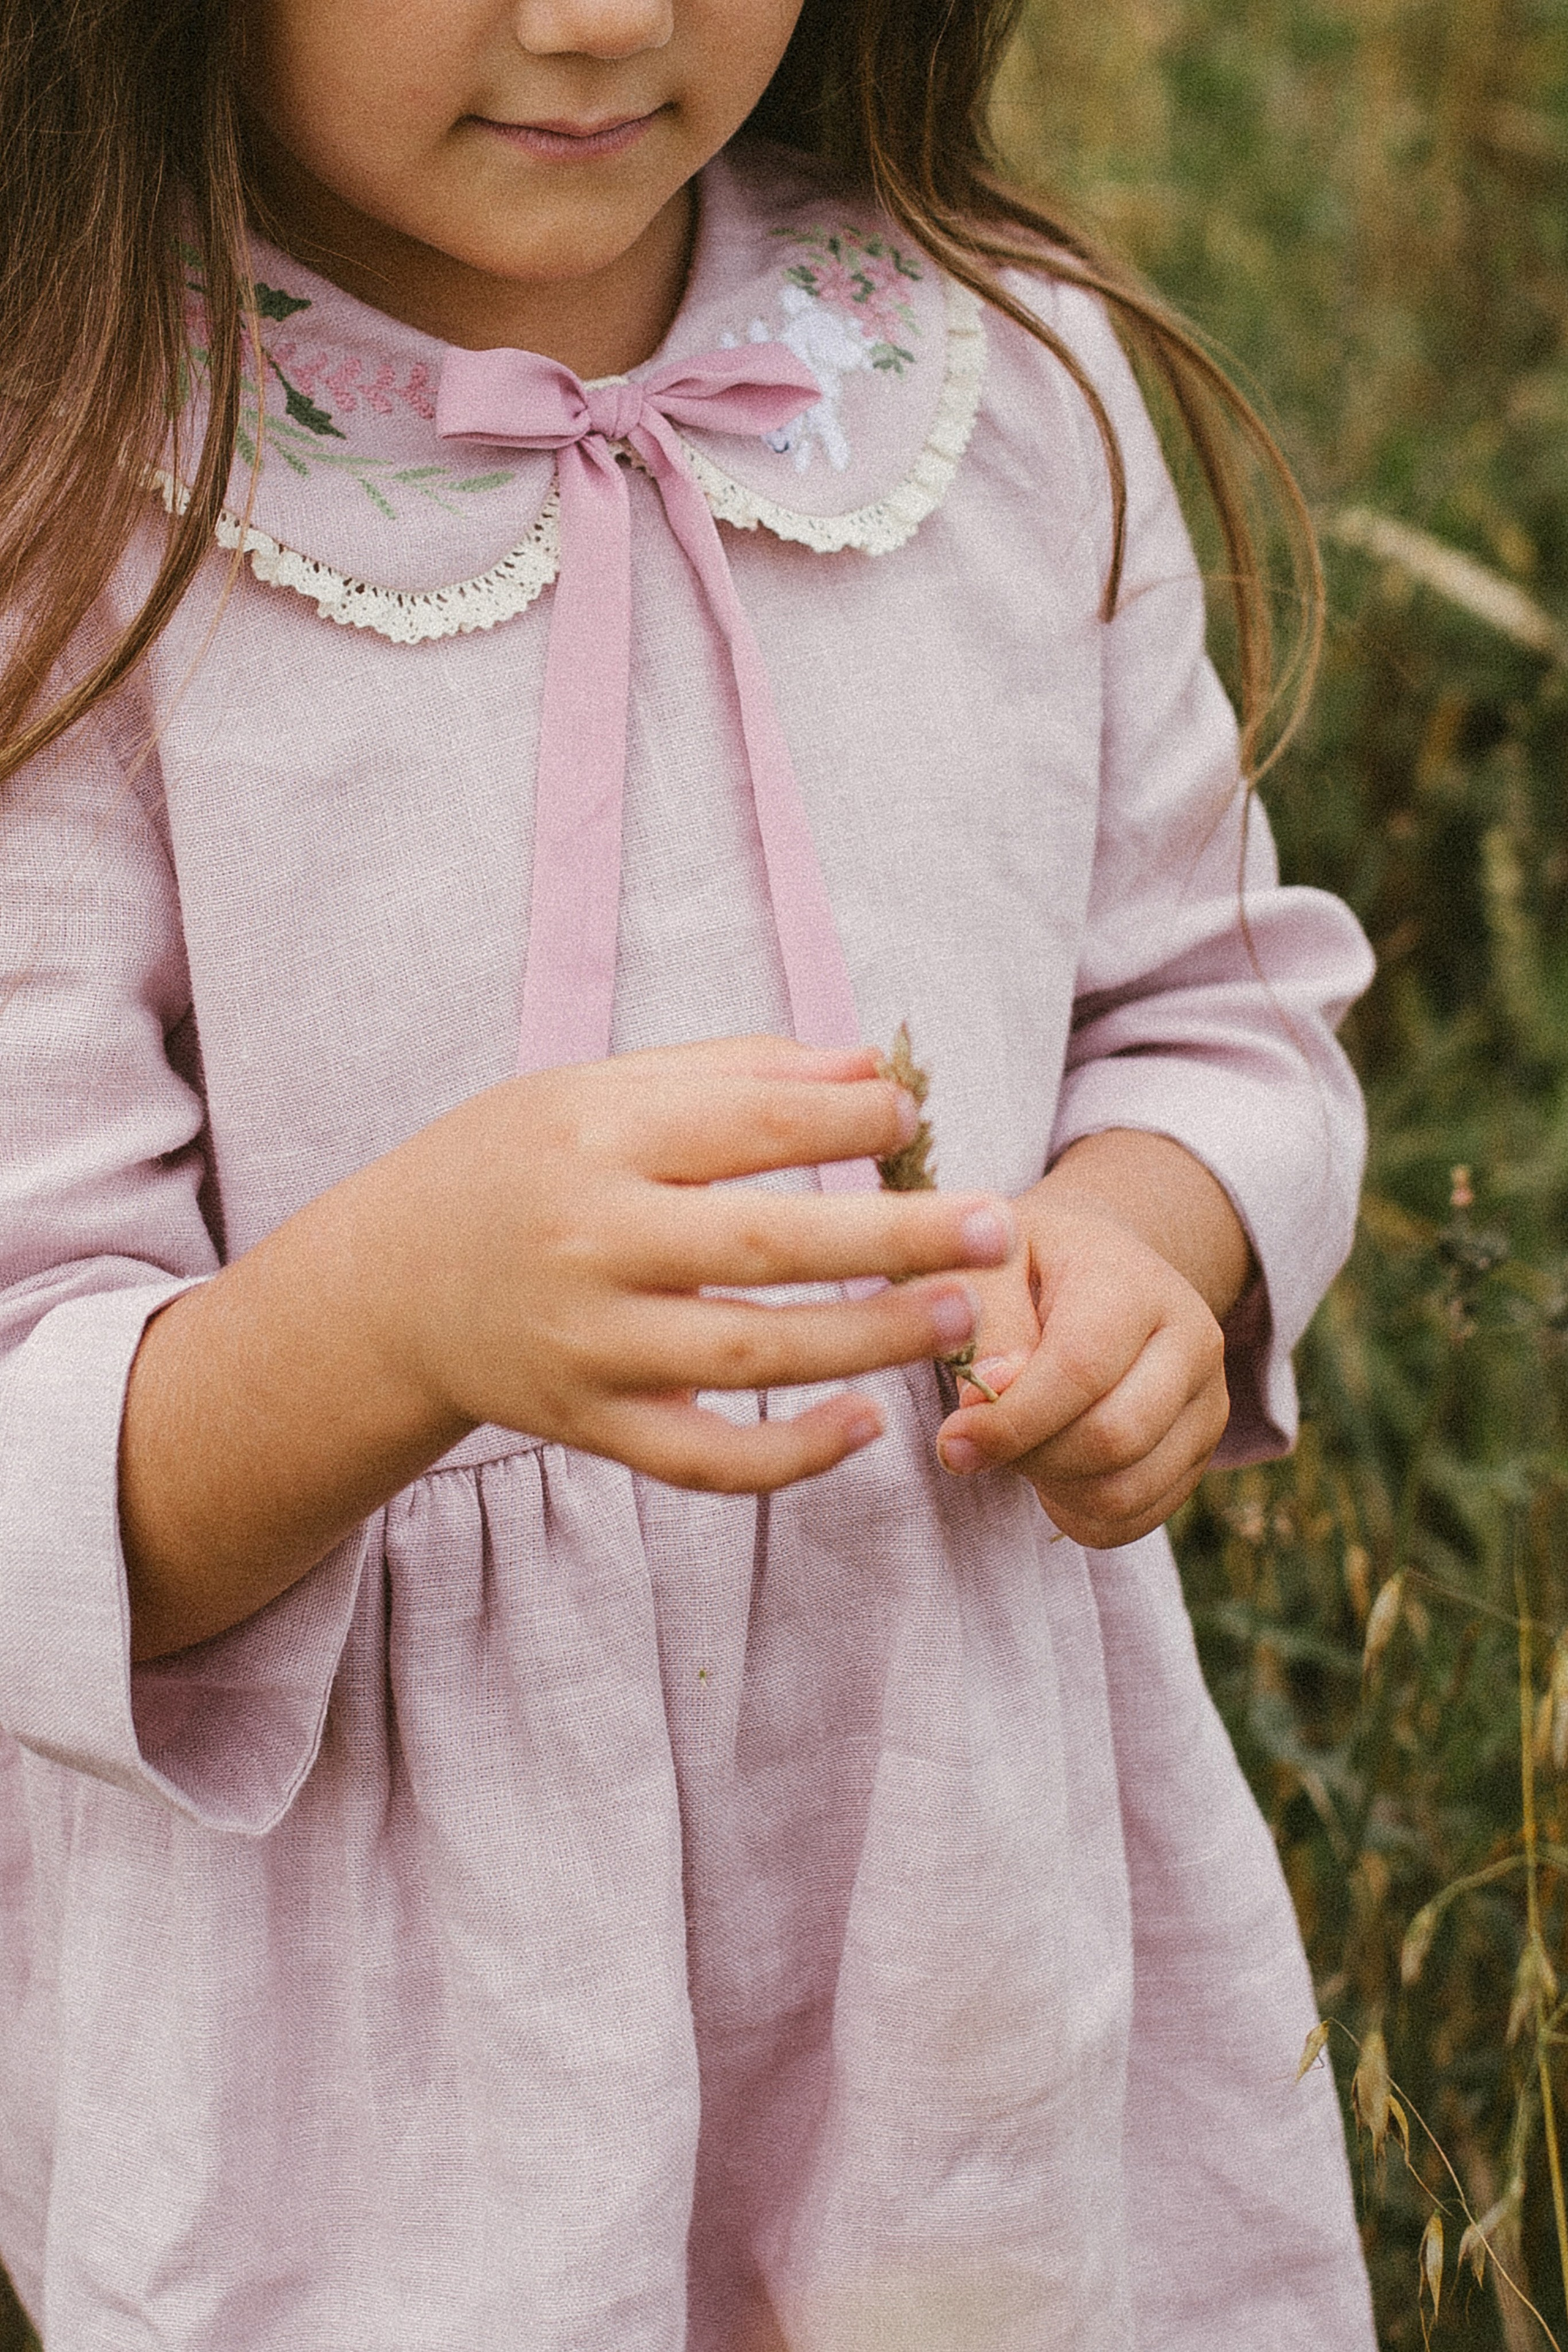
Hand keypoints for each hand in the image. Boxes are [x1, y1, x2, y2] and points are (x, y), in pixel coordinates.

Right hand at [364, 1034, 1015, 1494]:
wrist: (389, 1285)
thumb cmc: (513, 1164)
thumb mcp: (596, 1089)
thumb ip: (735, 1074)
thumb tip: (871, 1071)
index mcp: (596, 1137)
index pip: (747, 1124)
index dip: (846, 1120)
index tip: (913, 1116)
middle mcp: (591, 1242)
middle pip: (768, 1245)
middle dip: (896, 1238)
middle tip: (995, 1225)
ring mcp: (590, 1345)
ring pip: (753, 1355)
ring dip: (870, 1340)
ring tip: (963, 1314)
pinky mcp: (590, 1424)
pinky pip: (703, 1458)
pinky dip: (788, 1455)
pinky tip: (864, 1425)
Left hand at [933, 1159, 1234, 1548]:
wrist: (1102, 1267)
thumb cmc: (1031, 1263)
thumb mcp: (993, 1263)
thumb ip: (986, 1321)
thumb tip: (988, 1394)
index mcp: (1136, 1282)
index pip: (1080, 1370)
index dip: (1012, 1420)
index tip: (952, 1439)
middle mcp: (1192, 1341)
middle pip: (1112, 1439)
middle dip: (1029, 1457)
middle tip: (980, 1441)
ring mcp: (1208, 1400)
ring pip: (1125, 1491)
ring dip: (1051, 1488)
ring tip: (1017, 1447)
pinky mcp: (1202, 1450)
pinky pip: (1136, 1518)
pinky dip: (1077, 1513)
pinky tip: (1050, 1470)